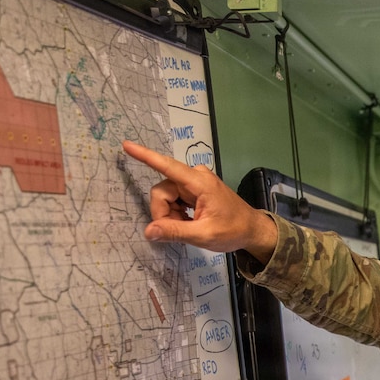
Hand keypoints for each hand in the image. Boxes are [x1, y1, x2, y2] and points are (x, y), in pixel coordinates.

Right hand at [122, 141, 277, 261]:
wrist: (252, 230)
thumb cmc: (233, 231)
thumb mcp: (203, 235)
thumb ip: (175, 232)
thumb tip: (148, 231)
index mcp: (199, 183)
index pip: (167, 166)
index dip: (145, 156)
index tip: (127, 145)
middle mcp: (194, 177)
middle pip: (162, 191)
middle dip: (164, 212)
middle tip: (179, 229)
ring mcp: (194, 182)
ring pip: (166, 196)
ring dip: (171, 215)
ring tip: (189, 227)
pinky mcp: (194, 189)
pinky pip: (173, 199)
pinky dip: (176, 213)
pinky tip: (189, 222)